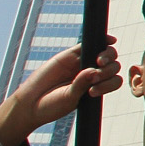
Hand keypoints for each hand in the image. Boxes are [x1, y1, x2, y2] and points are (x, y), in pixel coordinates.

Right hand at [0, 42, 121, 143]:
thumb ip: (81, 85)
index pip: (113, 81)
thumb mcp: (69, 98)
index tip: (92, 92)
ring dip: (107, 54)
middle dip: (109, 69)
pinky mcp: (71, 55)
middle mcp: (92, 75)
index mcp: (96, 87)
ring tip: (98, 61)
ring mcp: (82, 64)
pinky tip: (109, 40)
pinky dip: (100, 40)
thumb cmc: (52, 105)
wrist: (31, 103)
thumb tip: (95, 69)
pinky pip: (88, 44)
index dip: (110, 83)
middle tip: (95, 76)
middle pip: (112, 66)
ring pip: (103, 53)